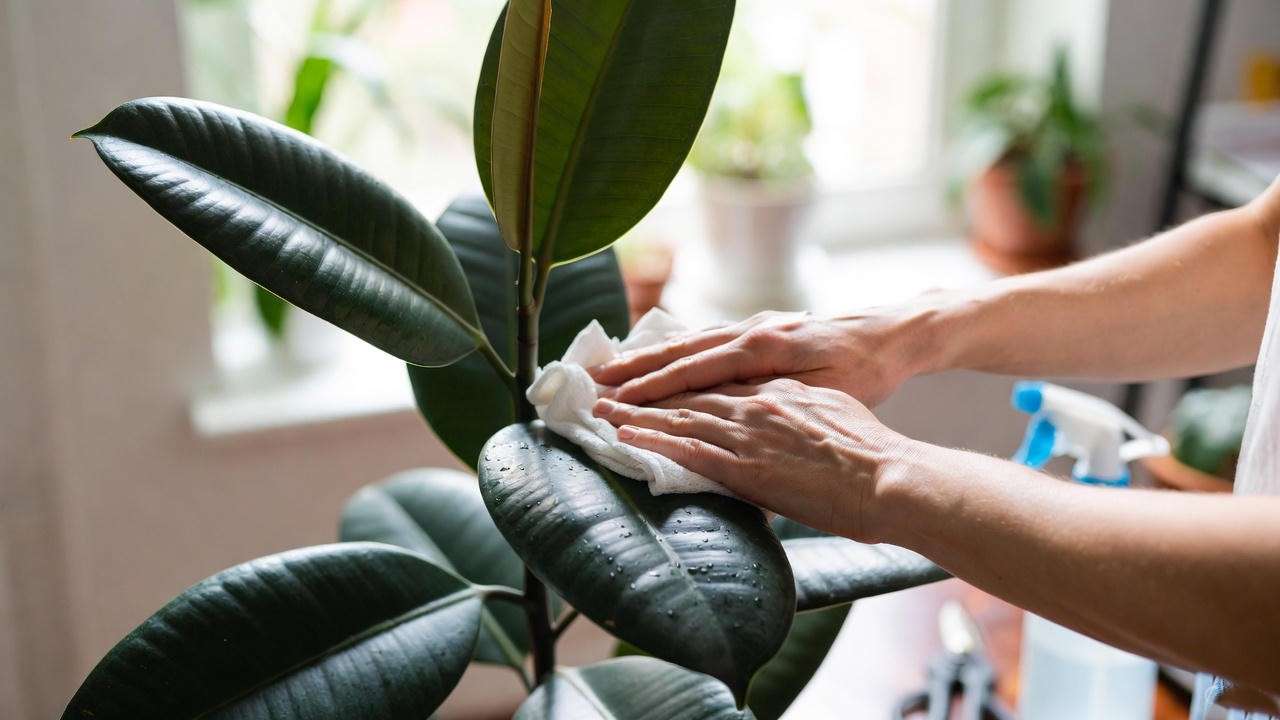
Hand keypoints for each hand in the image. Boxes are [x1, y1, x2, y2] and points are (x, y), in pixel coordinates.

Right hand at [590, 309, 926, 406]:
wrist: (893, 334)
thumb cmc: (867, 370)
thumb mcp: (831, 391)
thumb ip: (781, 400)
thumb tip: (737, 414)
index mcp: (765, 347)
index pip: (696, 369)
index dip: (654, 386)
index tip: (618, 399)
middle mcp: (752, 330)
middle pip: (682, 349)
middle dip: (636, 367)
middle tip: (596, 381)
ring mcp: (754, 325)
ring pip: (690, 340)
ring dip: (649, 355)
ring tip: (611, 366)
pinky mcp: (759, 328)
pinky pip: (707, 337)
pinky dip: (676, 347)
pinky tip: (658, 355)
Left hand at [592, 378, 909, 542]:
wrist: (890, 478)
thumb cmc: (874, 453)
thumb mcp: (836, 414)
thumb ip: (802, 410)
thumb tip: (789, 420)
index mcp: (780, 387)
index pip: (718, 377)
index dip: (680, 375)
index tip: (651, 373)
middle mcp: (758, 400)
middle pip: (689, 387)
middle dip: (644, 384)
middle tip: (607, 381)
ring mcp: (749, 430)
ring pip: (679, 413)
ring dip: (635, 409)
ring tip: (601, 406)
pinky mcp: (745, 465)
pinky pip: (686, 447)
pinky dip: (650, 439)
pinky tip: (623, 436)